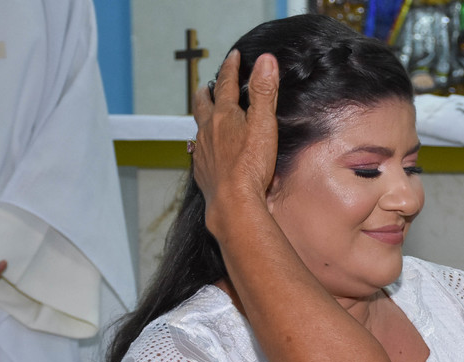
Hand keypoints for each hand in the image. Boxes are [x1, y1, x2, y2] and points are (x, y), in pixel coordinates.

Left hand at [192, 49, 279, 240]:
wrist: (233, 202)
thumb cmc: (251, 166)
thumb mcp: (263, 124)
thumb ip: (264, 92)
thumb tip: (266, 61)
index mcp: (223, 116)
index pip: (226, 84)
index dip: (231, 68)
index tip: (233, 57)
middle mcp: (208, 131)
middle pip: (203, 104)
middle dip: (206, 92)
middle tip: (206, 85)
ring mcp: (202, 152)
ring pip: (198, 128)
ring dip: (202, 119)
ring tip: (204, 116)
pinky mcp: (202, 172)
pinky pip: (198, 154)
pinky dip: (201, 146)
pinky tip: (204, 152)